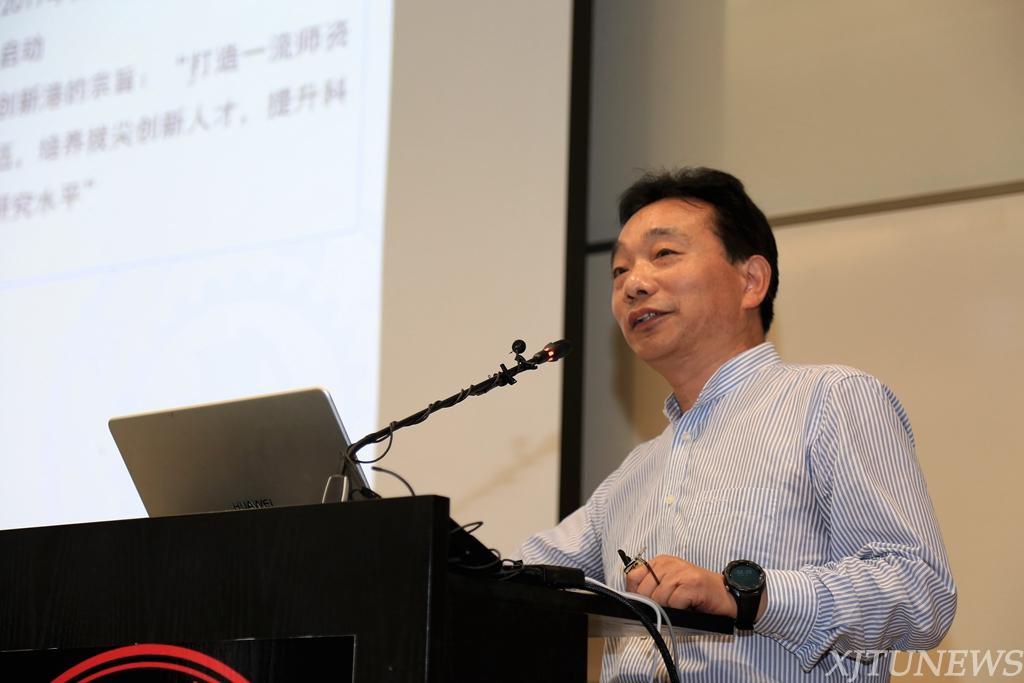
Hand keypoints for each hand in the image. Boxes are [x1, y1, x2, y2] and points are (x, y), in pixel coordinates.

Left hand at [625, 554, 746, 618]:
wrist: (726, 594)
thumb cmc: (697, 592)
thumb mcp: (670, 585)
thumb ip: (652, 587)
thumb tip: (633, 601)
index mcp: (660, 562)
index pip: (633, 577)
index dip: (634, 594)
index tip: (643, 604)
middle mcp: (669, 564)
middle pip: (644, 590)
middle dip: (652, 605)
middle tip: (668, 608)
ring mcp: (682, 572)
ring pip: (659, 598)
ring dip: (668, 609)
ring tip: (680, 606)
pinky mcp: (693, 583)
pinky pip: (674, 602)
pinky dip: (679, 610)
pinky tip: (688, 607)